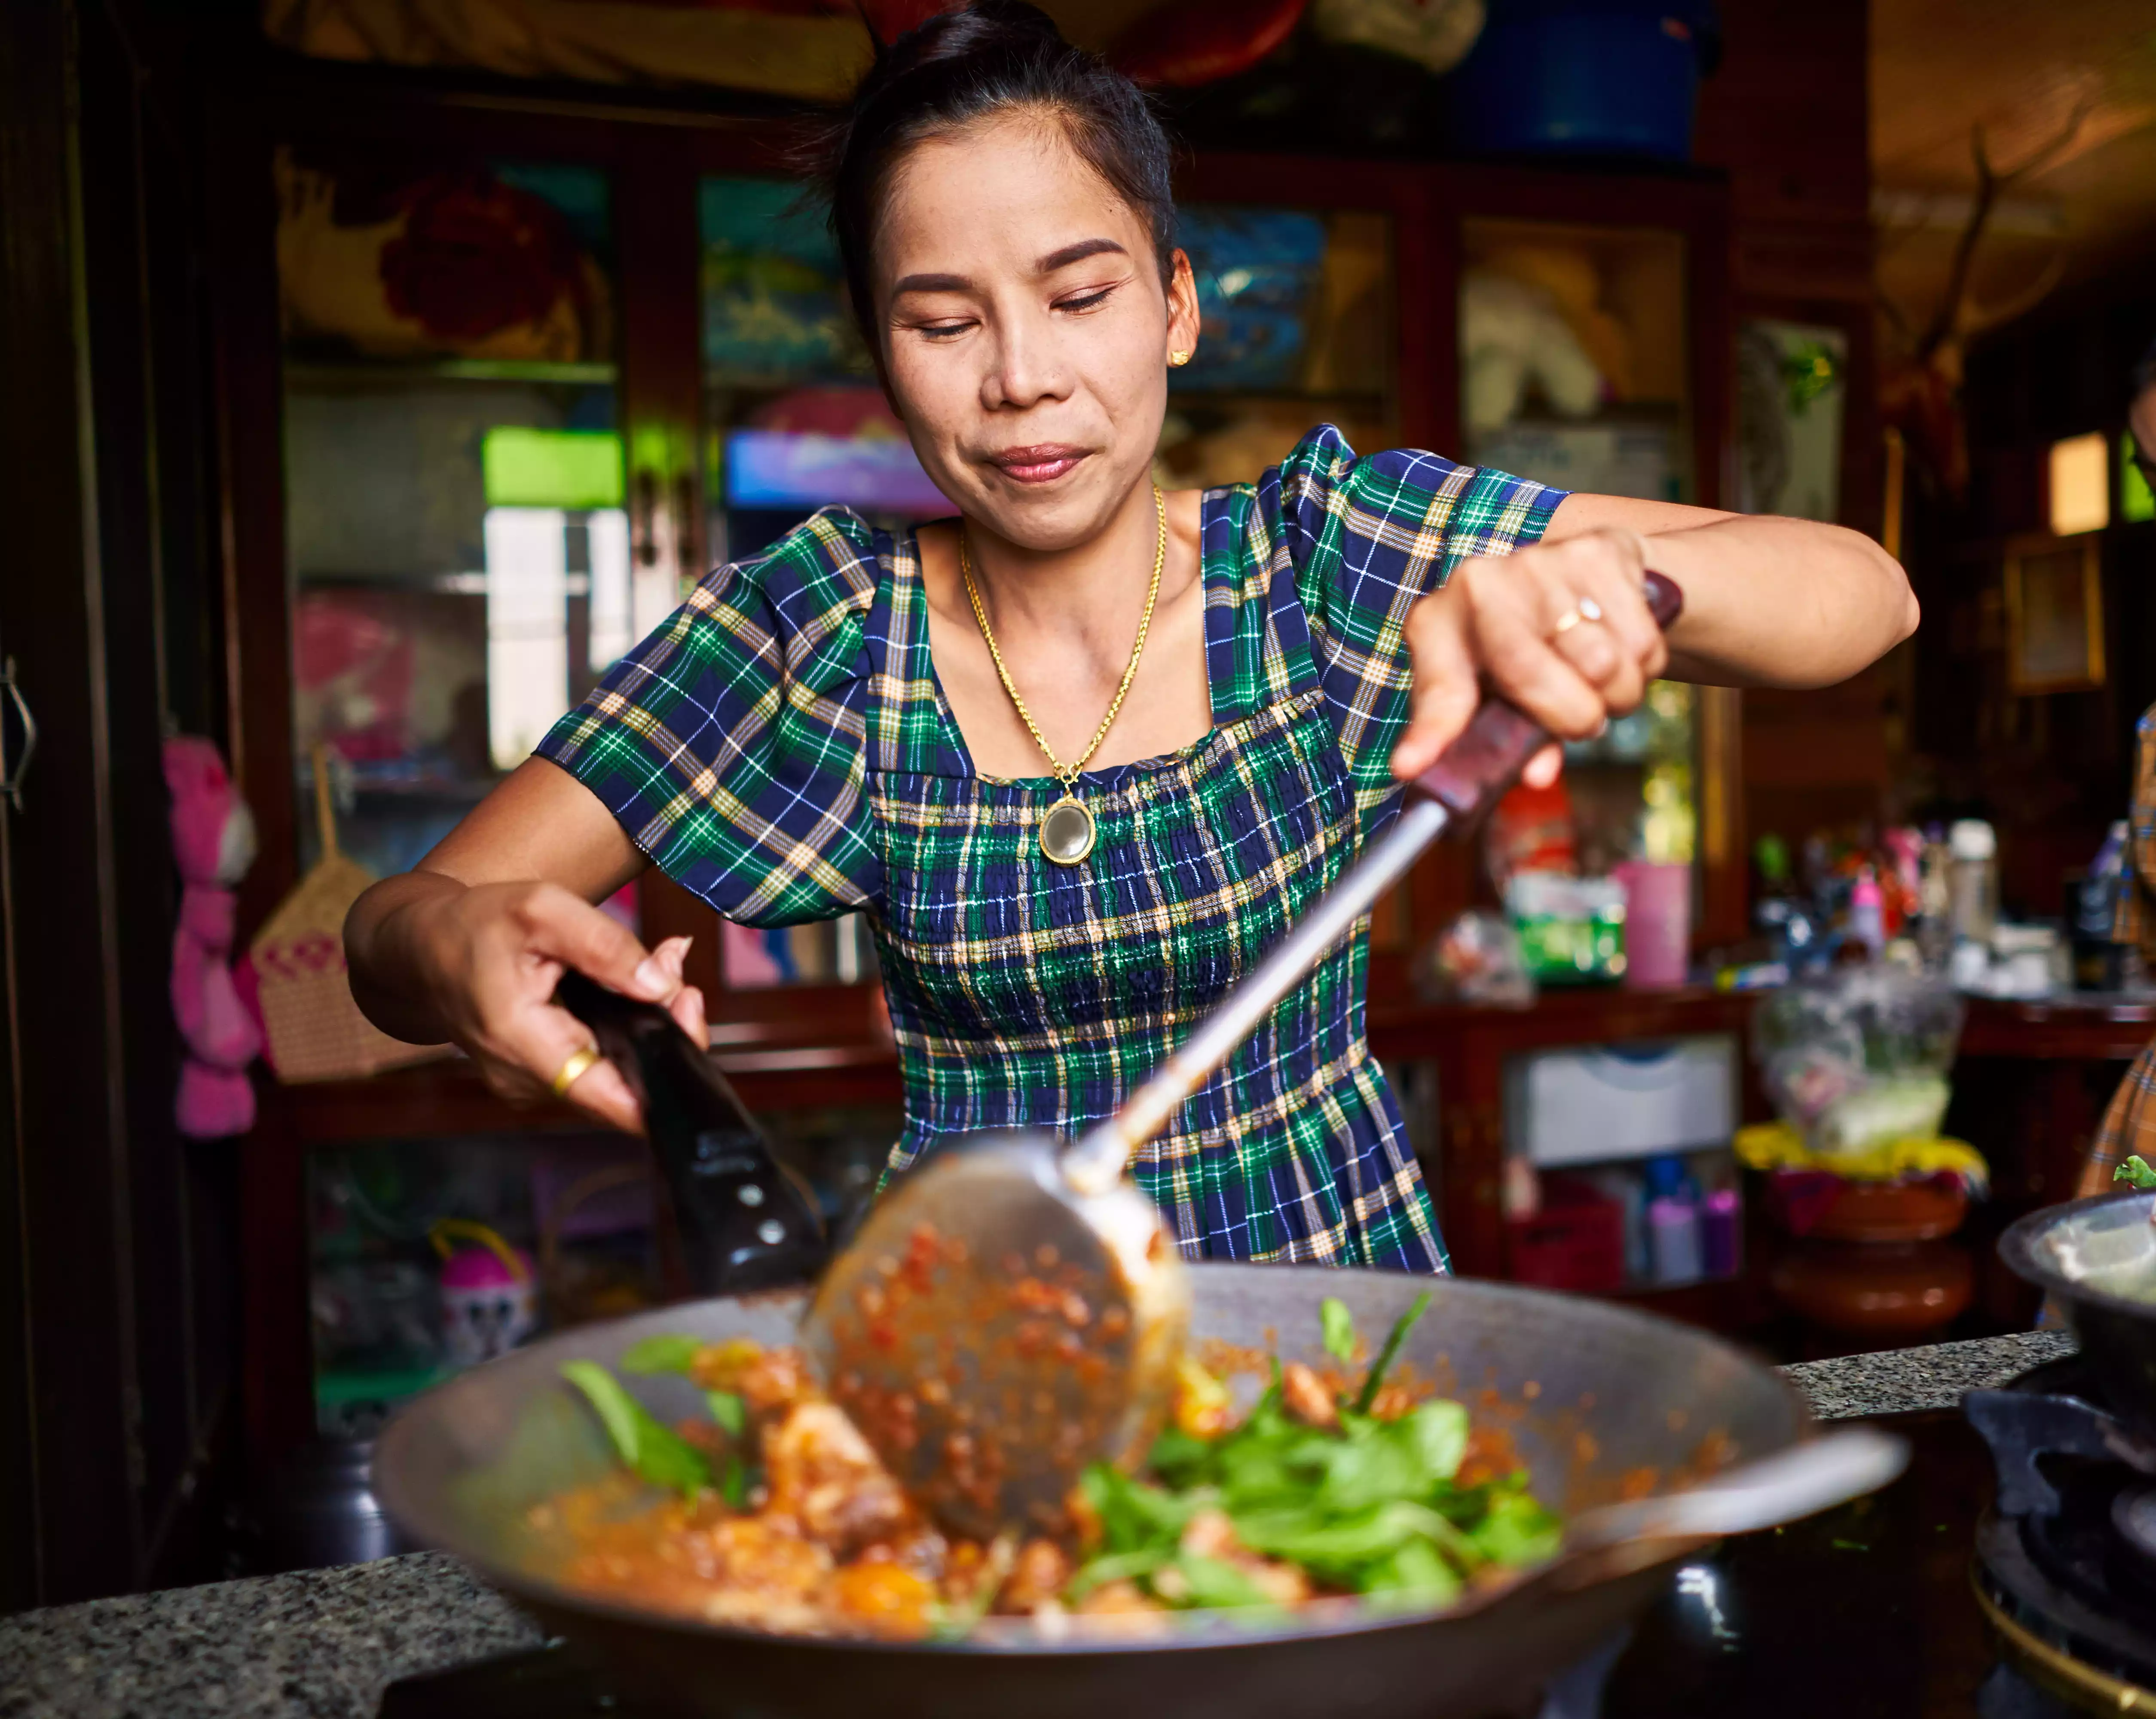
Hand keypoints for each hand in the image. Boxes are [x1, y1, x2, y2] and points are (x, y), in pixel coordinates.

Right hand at [398, 880, 706, 1132]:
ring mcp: (531, 1087)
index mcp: (523, 1046)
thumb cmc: (474, 926)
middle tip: (673, 966)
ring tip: (654, 967)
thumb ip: (605, 946)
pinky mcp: (540, 1078)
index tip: (687, 1014)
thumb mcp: (542, 910)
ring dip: (646, 1022)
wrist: (421, 948)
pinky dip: (621, 1027)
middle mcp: (526, 1083)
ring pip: (615, 1071)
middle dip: (664, 1025)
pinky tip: (630, 986)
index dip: (667, 1075)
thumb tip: (661, 985)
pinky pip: (597, 1063)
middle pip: (625, 1081)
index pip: (613, 1101)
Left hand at [1392, 526, 1669, 788]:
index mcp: (1438, 626)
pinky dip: (1646, 664)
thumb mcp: (1501, 691)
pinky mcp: (1595, 551)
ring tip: (1602, 678)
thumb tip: (1538, 775)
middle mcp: (1479, 586)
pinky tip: (1623, 645)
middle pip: (1533, 678)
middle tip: (1584, 721)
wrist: (1582, 574)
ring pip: (1602, 665)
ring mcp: (1537, 562)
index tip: (1409, 768)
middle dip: (1575, 720)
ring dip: (1617, 693)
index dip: (1429, 733)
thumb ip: (1512, 739)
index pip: (1438, 689)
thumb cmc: (1527, 647)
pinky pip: (1641, 642)